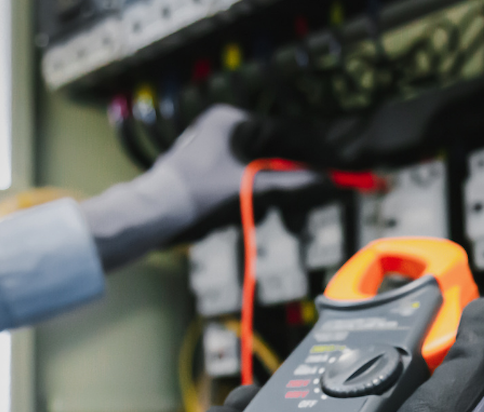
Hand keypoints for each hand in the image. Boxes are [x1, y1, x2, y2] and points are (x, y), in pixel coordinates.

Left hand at [81, 104, 322, 271]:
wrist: (154, 215)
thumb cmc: (197, 195)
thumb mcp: (248, 188)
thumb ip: (288, 183)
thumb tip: (323, 180)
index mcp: (230, 121)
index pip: (283, 133)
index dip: (309, 153)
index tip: (330, 169)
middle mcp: (223, 129)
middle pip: (273, 154)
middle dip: (290, 182)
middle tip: (310, 201)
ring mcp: (215, 150)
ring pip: (260, 170)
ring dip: (272, 195)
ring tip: (281, 218)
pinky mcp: (209, 171)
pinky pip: (244, 180)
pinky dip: (255, 198)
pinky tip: (258, 213)